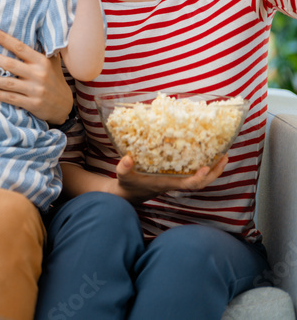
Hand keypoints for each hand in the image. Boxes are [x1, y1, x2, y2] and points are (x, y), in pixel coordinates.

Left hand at [0, 28, 71, 123]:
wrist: (64, 106)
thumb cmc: (53, 79)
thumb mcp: (52, 62)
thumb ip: (41, 49)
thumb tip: (33, 29)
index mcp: (41, 61)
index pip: (20, 47)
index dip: (5, 39)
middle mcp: (38, 74)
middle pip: (9, 64)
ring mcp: (35, 90)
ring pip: (7, 83)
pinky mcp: (32, 104)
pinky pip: (11, 98)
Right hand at [111, 153, 228, 203]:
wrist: (131, 193)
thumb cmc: (129, 184)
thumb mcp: (123, 176)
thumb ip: (124, 168)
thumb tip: (127, 158)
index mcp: (167, 183)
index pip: (187, 184)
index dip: (198, 177)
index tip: (206, 167)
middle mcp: (176, 183)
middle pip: (202, 183)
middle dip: (215, 172)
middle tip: (225, 156)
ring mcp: (178, 180)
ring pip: (202, 179)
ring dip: (214, 169)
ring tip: (223, 154)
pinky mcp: (177, 176)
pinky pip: (196, 173)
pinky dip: (206, 166)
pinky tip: (208, 155)